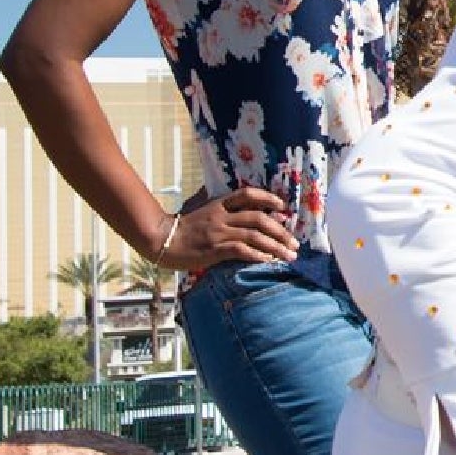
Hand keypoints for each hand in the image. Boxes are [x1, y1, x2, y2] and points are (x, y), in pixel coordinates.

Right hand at [163, 187, 298, 269]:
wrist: (161, 240)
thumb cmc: (182, 228)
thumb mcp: (202, 210)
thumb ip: (221, 208)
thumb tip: (240, 207)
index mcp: (219, 204)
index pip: (248, 194)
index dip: (268, 198)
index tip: (284, 207)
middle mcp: (222, 216)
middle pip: (259, 217)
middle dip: (281, 230)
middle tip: (294, 242)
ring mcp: (219, 232)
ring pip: (255, 235)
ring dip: (276, 246)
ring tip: (290, 255)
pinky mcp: (215, 249)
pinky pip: (242, 250)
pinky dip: (258, 255)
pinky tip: (268, 261)